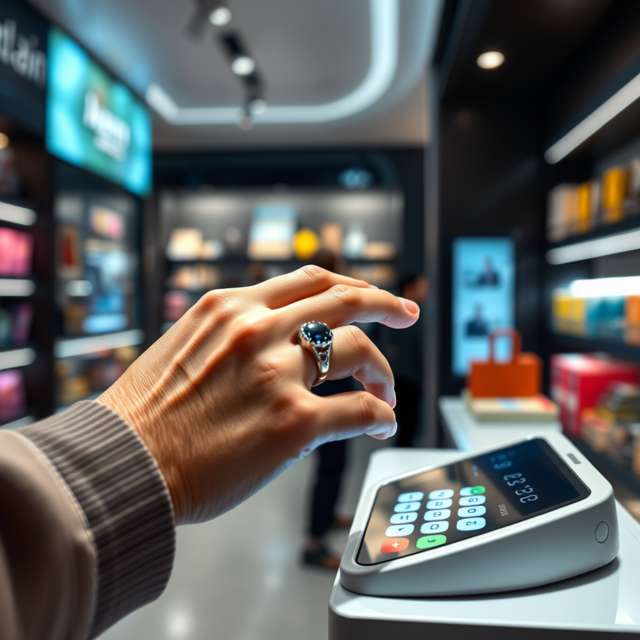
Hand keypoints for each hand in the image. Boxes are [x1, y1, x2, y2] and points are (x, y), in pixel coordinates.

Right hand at [97, 266, 418, 523]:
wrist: (125, 465)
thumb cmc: (147, 414)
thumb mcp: (185, 344)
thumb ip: (232, 333)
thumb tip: (277, 339)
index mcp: (232, 307)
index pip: (310, 280)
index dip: (350, 283)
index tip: (370, 292)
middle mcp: (259, 330)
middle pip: (347, 301)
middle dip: (386, 303)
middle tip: (407, 313)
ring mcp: (278, 374)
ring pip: (361, 349)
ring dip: (384, 370)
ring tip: (386, 391)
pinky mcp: (293, 423)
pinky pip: (360, 409)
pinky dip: (381, 414)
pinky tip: (381, 423)